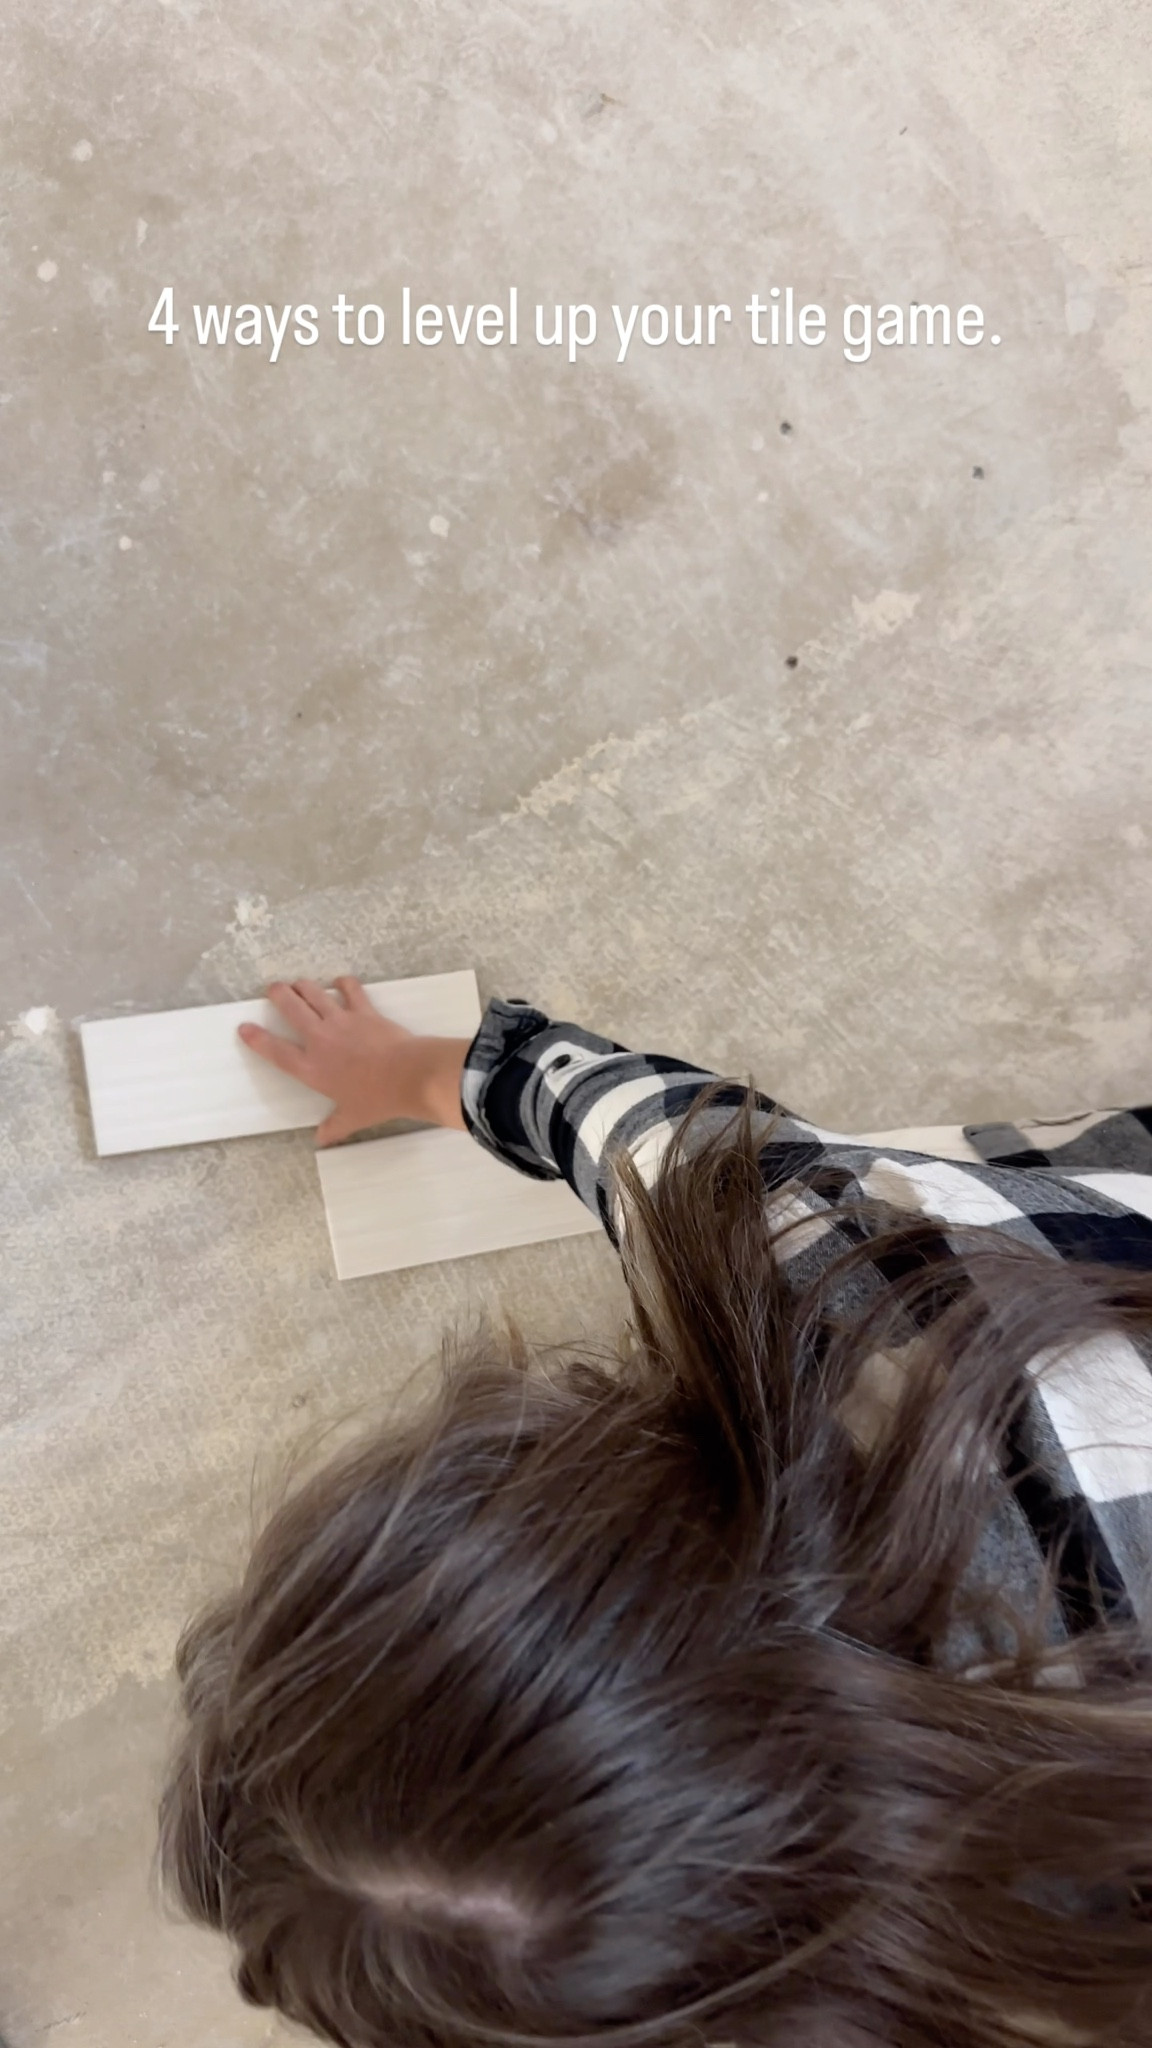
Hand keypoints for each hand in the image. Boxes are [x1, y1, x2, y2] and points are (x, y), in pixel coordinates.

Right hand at [237, 977, 469, 1146]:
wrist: (408, 1076)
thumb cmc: (377, 1100)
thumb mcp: (352, 1118)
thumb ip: (334, 1127)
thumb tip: (322, 1139)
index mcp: (311, 1068)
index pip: (276, 1051)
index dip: (257, 1039)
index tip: (244, 1027)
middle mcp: (320, 1039)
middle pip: (291, 1009)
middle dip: (278, 994)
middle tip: (273, 988)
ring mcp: (341, 1021)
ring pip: (314, 993)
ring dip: (304, 985)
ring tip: (298, 983)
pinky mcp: (364, 1011)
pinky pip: (350, 990)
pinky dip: (344, 983)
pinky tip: (341, 981)